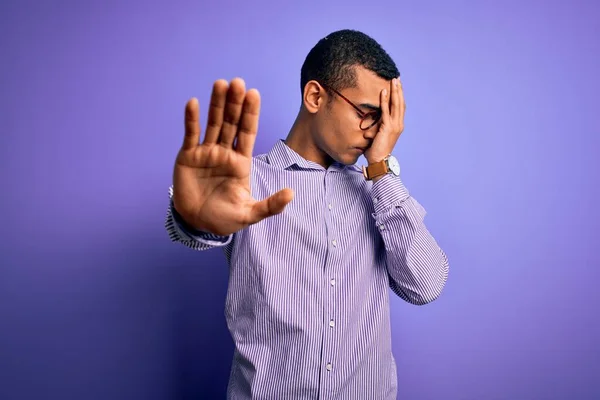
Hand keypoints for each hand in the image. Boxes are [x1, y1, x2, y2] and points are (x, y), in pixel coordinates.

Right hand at [172, 78, 293, 235]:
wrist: (197, 224)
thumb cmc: (225, 218)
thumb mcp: (250, 214)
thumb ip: (270, 205)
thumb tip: (292, 194)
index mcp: (241, 162)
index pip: (247, 132)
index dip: (250, 113)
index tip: (254, 94)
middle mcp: (224, 152)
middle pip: (231, 123)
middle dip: (235, 103)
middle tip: (238, 82)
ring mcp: (206, 152)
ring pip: (213, 123)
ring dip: (216, 104)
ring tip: (220, 84)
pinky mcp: (188, 156)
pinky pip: (191, 134)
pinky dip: (191, 119)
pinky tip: (194, 103)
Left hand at [364, 77, 405, 163]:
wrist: (379, 161)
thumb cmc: (376, 150)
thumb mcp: (378, 135)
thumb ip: (377, 127)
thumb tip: (369, 122)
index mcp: (397, 126)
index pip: (400, 107)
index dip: (399, 96)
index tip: (397, 86)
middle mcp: (398, 124)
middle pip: (400, 103)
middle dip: (399, 90)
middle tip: (397, 79)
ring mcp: (394, 126)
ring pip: (396, 105)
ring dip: (394, 92)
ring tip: (393, 81)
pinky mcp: (387, 128)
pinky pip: (386, 111)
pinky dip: (385, 101)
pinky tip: (383, 92)